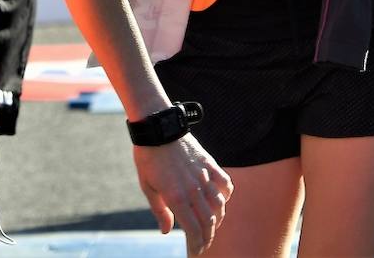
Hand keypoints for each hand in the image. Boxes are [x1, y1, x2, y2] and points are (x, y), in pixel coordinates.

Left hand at [132, 136, 231, 251]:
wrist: (157, 128)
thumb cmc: (148, 157)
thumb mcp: (147, 186)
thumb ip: (160, 211)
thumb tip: (167, 231)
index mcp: (176, 196)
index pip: (194, 230)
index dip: (196, 245)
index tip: (194, 252)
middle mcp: (193, 188)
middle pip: (209, 222)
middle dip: (207, 238)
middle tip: (202, 245)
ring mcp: (204, 176)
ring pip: (219, 206)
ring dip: (216, 221)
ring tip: (210, 227)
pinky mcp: (210, 163)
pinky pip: (225, 184)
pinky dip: (225, 196)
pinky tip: (220, 202)